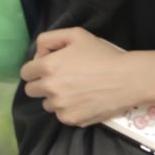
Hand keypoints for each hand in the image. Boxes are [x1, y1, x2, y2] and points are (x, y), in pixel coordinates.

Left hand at [20, 28, 154, 126]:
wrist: (128, 79)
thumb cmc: (104, 55)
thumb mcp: (77, 35)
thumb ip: (50, 39)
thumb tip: (38, 54)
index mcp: (48, 66)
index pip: (25, 72)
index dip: (37, 68)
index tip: (50, 68)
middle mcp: (50, 88)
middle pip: (31, 90)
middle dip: (43, 84)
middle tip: (62, 79)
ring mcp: (60, 106)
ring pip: (47, 104)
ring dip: (56, 98)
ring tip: (76, 91)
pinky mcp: (71, 119)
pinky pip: (62, 115)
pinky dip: (70, 109)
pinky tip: (85, 100)